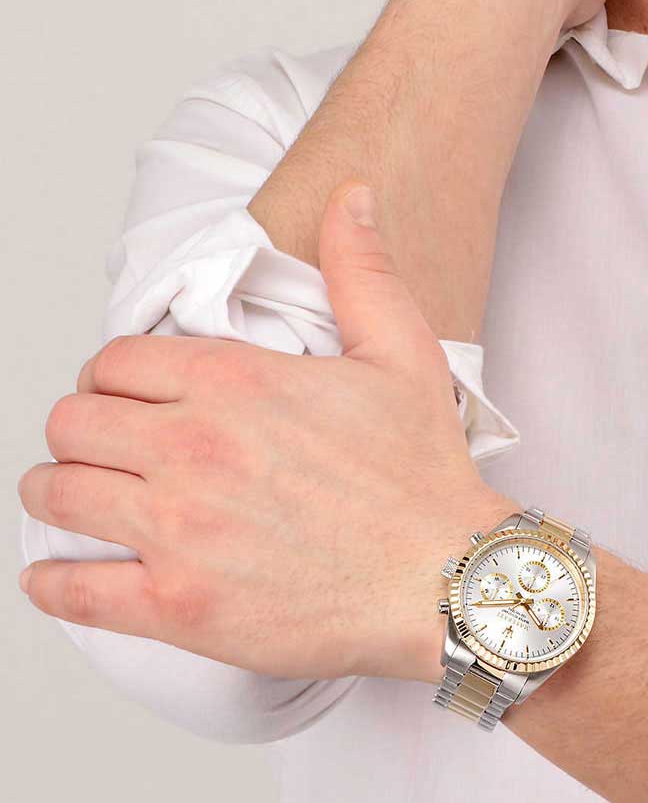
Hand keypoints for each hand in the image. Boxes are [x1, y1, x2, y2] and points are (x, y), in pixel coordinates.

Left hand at [17, 181, 514, 684]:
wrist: (443, 576)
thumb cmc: (422, 470)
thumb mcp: (402, 349)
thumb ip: (360, 266)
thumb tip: (351, 196)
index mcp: (236, 382)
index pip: (115, 359)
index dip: (114, 372)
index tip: (129, 390)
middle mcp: (194, 449)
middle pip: (70, 422)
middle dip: (82, 426)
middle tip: (106, 441)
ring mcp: (178, 530)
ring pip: (56, 495)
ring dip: (59, 490)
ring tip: (84, 493)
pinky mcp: (175, 607)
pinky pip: (69, 590)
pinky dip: (50, 581)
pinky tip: (62, 572)